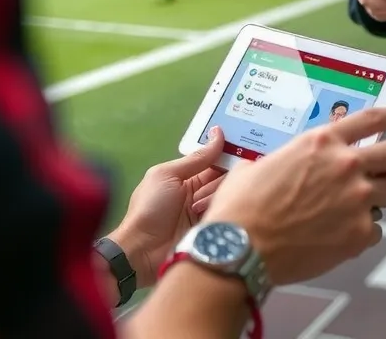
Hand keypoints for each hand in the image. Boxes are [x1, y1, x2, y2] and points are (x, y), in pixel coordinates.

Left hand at [109, 128, 226, 287]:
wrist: (142, 251)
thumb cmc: (150, 208)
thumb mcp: (167, 175)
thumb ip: (196, 158)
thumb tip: (218, 134)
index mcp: (188, 176)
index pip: (215, 160)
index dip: (228, 153)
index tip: (244, 147)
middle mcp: (201, 191)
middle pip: (225, 176)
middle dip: (222, 177)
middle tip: (215, 185)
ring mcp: (209, 210)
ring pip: (227, 193)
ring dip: (214, 197)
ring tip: (196, 208)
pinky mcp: (214, 227)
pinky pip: (227, 212)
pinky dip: (221, 210)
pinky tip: (211, 214)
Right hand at [203, 105, 385, 284]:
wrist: (238, 250)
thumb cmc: (242, 206)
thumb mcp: (263, 164)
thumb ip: (293, 158)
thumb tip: (296, 164)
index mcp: (322, 142)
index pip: (372, 119)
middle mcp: (346, 165)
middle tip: (378, 170)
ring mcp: (357, 200)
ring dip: (373, 198)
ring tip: (347, 209)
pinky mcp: (358, 234)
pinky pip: (375, 229)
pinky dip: (362, 231)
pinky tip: (339, 235)